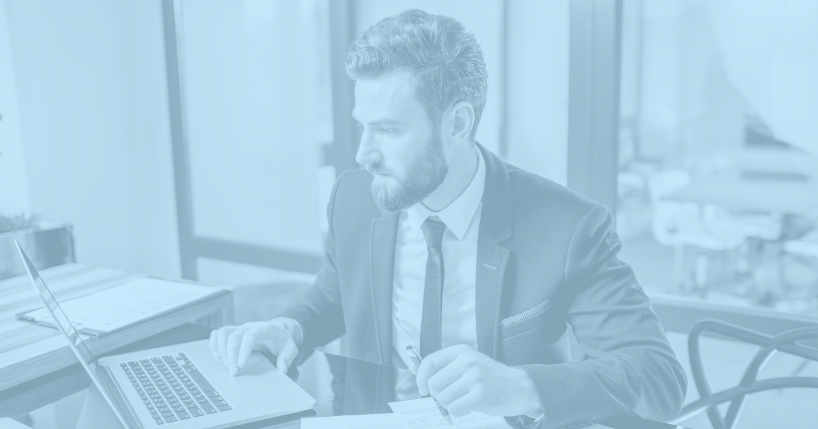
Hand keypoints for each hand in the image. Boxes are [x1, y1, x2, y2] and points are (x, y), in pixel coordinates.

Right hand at [209, 318, 300, 375]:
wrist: (279, 330)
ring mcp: (241, 327)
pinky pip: (218, 333)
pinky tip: (218, 357)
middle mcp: (250, 326)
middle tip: (234, 372)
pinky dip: (214, 344)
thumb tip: (282, 369)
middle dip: (231, 355)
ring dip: (221, 350)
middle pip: (234, 336)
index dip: (244, 350)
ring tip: (226, 365)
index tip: (242, 365)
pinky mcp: (234, 331)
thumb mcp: (291, 348)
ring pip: (223, 332)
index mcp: (265, 328)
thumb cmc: (283, 340)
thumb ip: (287, 358)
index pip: (250, 335)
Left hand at [416, 345, 540, 417]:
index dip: (420, 378)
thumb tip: (416, 373)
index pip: (430, 362)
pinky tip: (469, 406)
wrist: (518, 387)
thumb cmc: (488, 378)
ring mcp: (474, 377)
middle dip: (437, 395)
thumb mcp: (468, 363)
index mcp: (461, 351)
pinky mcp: (480, 395)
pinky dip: (458, 412)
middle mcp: (467, 361)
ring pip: (442, 398)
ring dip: (449, 404)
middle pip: (433, 384)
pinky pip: (454, 409)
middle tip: (450, 396)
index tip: (422, 389)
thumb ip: (445, 367)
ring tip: (463, 399)